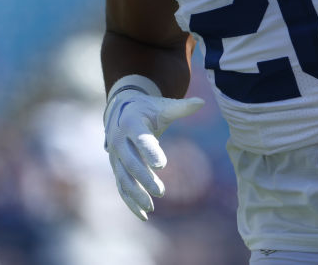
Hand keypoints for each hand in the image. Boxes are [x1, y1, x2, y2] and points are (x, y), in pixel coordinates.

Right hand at [103, 86, 203, 219]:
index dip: (150, 151)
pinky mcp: (117, 167)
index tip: (162, 165)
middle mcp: (119, 140)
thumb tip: (202, 102)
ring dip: (136, 194)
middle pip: (131, 162)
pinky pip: (121, 187)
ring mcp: (115, 155)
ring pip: (123, 178)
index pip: (141, 139)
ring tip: (151, 207)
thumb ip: (181, 107)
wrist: (120, 110)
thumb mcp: (162, 106)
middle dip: (145, 178)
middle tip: (161, 192)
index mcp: (131, 123)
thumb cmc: (147, 109)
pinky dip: (130, 202)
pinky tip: (144, 215)